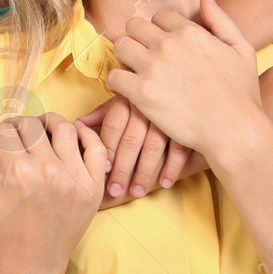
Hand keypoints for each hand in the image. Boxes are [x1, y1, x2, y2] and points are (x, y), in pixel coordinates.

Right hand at [0, 114, 108, 273]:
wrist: (30, 267)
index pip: (3, 130)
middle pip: (30, 125)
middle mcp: (49, 171)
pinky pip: (95, 147)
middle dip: (15, 127)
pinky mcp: (92, 188)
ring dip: (45, 125)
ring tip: (36, 136)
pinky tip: (68, 139)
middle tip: (10, 140)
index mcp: (17, 173)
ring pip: (63, 127)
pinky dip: (84, 134)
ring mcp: (75, 179)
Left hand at [78, 96, 193, 196]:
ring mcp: (169, 114)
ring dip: (145, 173)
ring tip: (137, 192)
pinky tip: (165, 183)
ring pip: (153, 147)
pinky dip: (172, 167)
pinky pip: (179, 148)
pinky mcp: (190, 123)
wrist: (194, 81)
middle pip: (130, 140)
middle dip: (122, 168)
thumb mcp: (127, 96)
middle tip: (115, 190)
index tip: (102, 171)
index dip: (107, 149)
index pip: (113, 126)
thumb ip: (103, 111)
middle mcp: (147, 104)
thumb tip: (78, 125)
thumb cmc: (151, 91)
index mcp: (128, 96)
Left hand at [105, 0, 267, 160]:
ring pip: (120, 46)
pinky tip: (129, 91)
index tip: (163, 47)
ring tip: (134, 72)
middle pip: (133, 26)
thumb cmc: (242, 94)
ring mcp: (153, 67)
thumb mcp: (242, 50)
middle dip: (137, 39)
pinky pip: (113, 77)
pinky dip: (117, 83)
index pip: (159, 17)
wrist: (235, 131)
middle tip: (143, 57)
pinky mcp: (141, 92)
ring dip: (125, 58)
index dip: (159, 31)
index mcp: (190, 32)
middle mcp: (168, 44)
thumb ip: (221, 21)